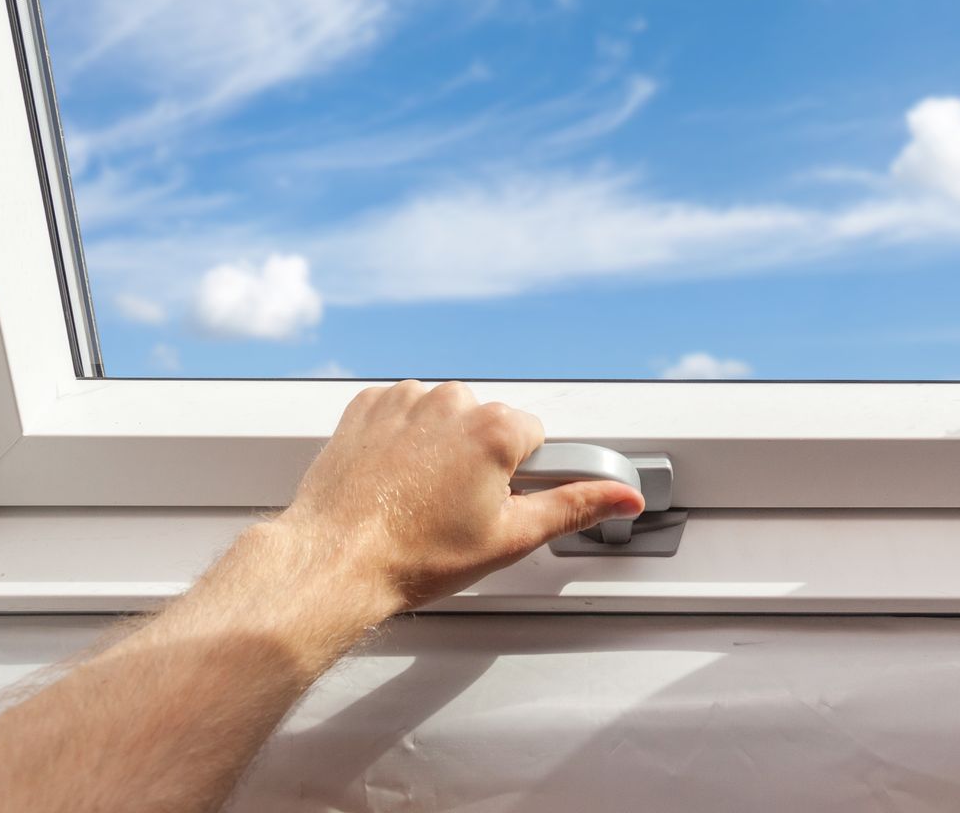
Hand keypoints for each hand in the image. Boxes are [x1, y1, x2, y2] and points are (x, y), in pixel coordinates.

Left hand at [271, 380, 644, 615]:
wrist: (334, 560)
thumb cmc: (415, 555)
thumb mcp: (510, 538)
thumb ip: (576, 506)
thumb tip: (625, 496)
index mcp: (493, 429)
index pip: (534, 436)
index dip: (519, 475)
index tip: (495, 501)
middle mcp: (450, 401)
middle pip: (487, 423)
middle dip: (479, 459)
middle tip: (454, 509)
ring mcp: (403, 399)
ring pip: (443, 415)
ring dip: (438, 446)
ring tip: (417, 497)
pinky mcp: (366, 406)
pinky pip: (400, 410)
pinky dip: (400, 437)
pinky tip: (392, 478)